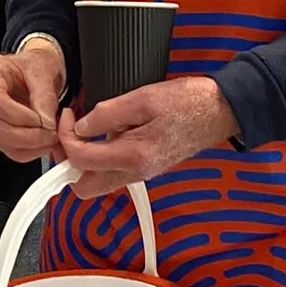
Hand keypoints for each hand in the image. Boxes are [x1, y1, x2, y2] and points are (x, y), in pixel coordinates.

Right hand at [0, 43, 65, 161]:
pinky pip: (8, 149)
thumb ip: (44, 96)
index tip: (39, 119)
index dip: (15, 114)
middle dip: (26, 135)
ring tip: (51, 137)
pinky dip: (29, 151)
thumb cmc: (34, 65)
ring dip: (29, 145)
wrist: (35, 71)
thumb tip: (46, 123)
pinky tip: (44, 143)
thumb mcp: (43, 71)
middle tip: (51, 132)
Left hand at [61, 76, 237, 198]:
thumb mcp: (143, 98)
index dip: (65, 136)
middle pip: (84, 188)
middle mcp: (135, 172)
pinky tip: (108, 132)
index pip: (80, 159)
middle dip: (68, 163)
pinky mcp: (145, 168)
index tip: (68, 117)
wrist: (219, 111)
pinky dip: (102, 156)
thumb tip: (81, 126)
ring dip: (85, 160)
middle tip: (68, 135)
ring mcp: (141, 173)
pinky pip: (114, 171)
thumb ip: (107, 114)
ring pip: (98, 181)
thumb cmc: (189, 103)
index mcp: (132, 156)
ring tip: (87, 130)